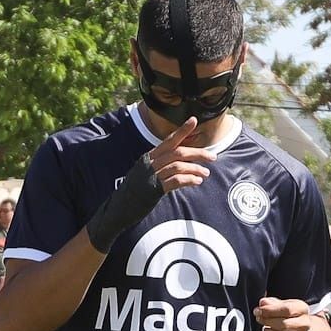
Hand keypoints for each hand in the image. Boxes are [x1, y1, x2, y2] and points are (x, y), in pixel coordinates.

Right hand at [85, 118, 214, 252]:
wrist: (118, 209)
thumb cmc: (134, 192)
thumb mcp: (145, 175)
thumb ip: (160, 167)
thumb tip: (180, 164)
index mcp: (148, 157)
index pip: (168, 140)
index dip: (182, 130)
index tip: (194, 121)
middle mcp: (149, 163)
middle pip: (177, 152)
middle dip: (197, 153)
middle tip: (212, 157)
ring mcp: (150, 176)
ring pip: (178, 166)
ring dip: (195, 168)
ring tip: (206, 173)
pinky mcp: (153, 190)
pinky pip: (175, 181)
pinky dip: (189, 180)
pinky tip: (197, 181)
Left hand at [253, 297, 311, 330]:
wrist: (296, 329)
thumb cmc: (286, 315)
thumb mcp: (280, 305)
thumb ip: (270, 303)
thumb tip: (263, 303)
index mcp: (302, 309)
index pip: (287, 309)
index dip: (270, 310)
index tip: (258, 311)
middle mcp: (305, 324)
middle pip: (284, 324)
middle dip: (267, 322)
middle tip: (259, 319)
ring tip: (265, 330)